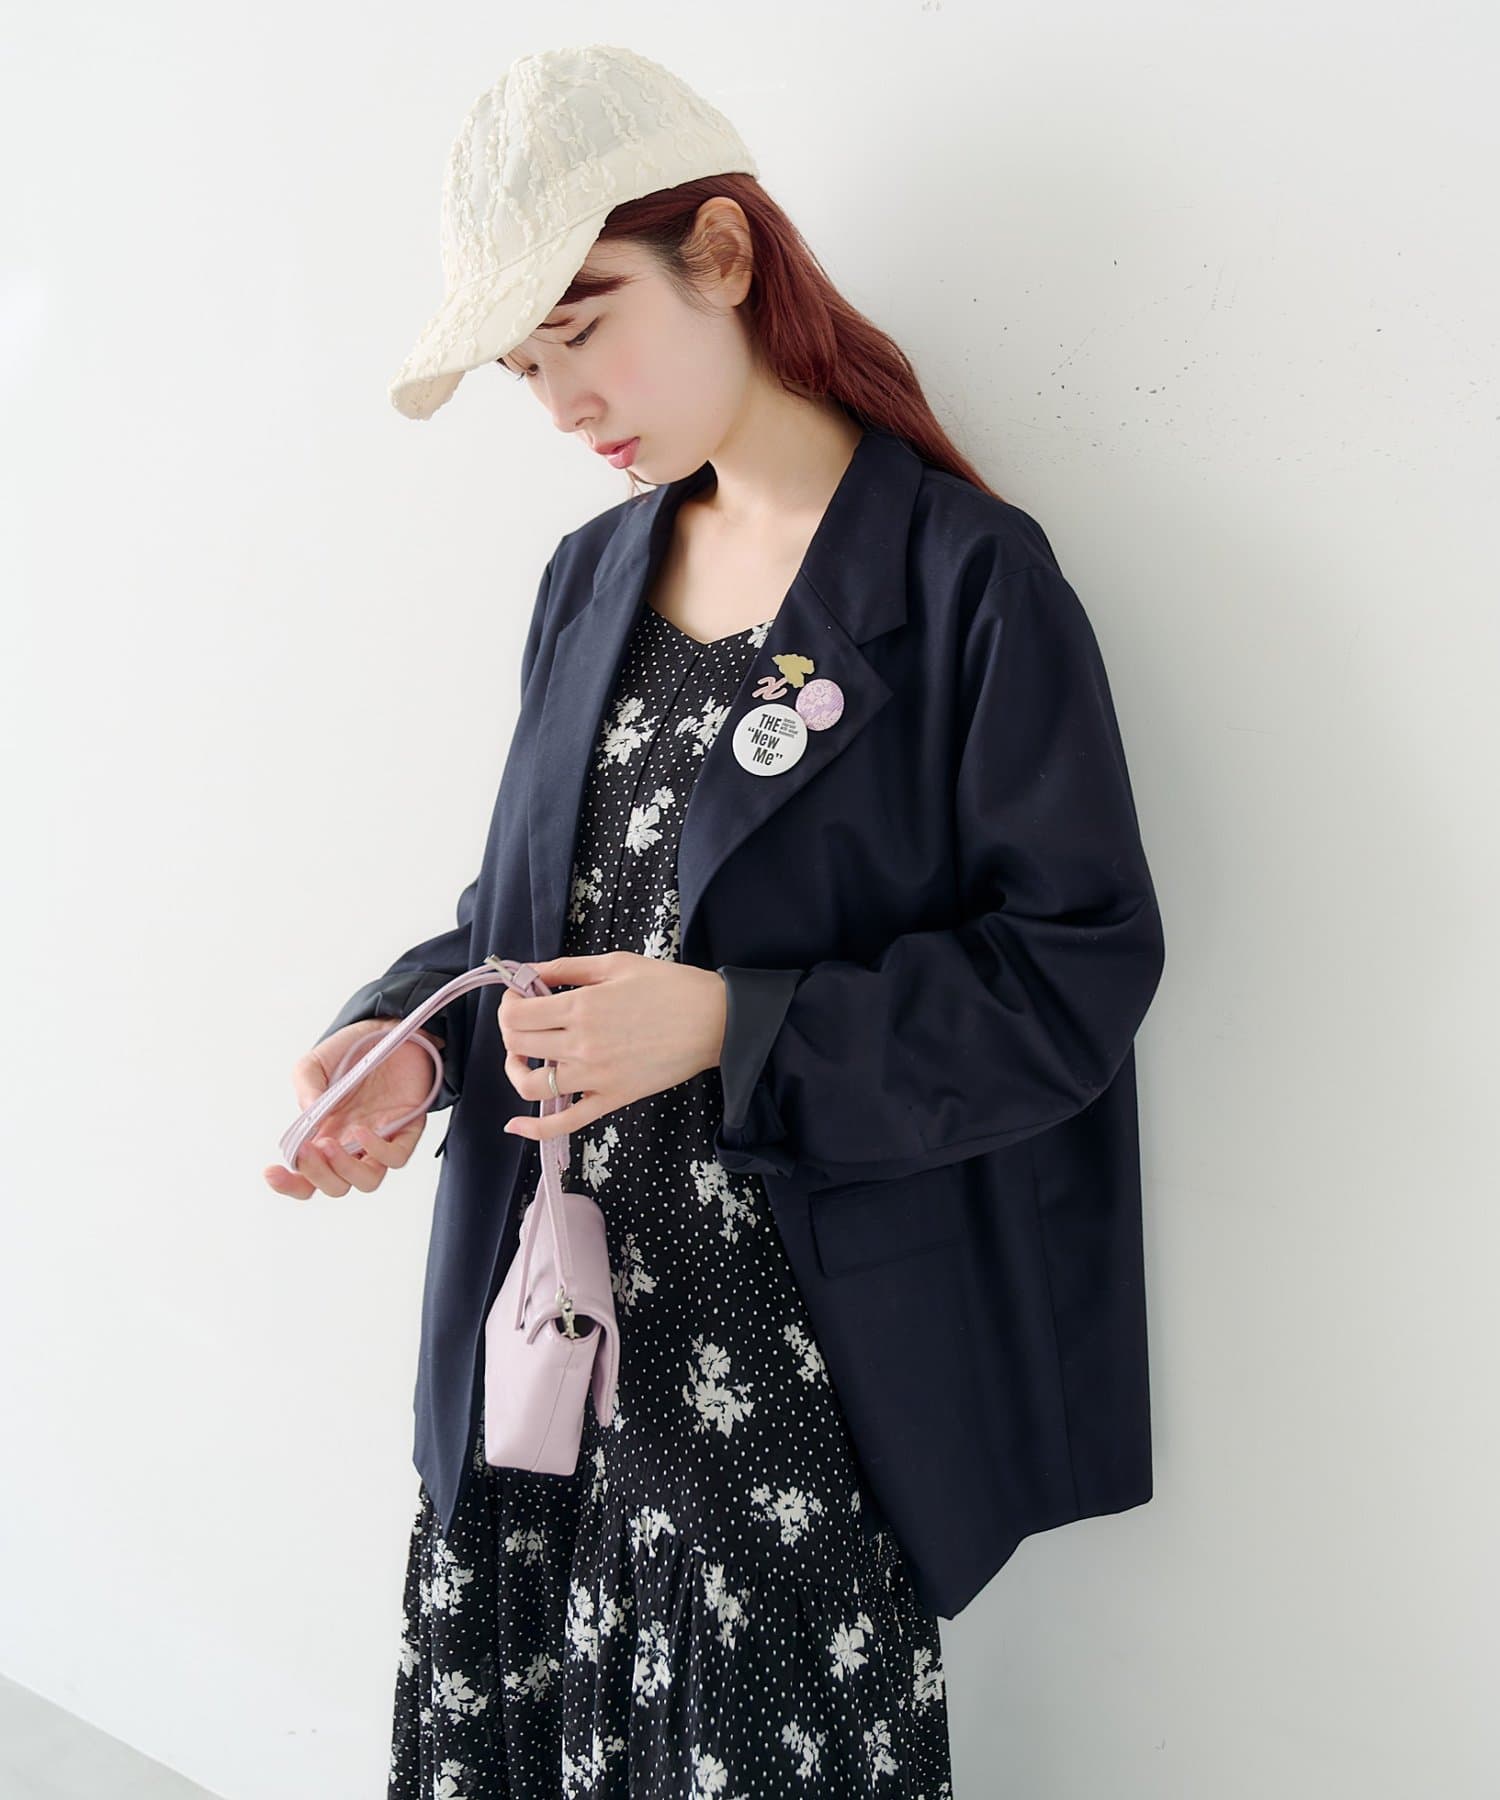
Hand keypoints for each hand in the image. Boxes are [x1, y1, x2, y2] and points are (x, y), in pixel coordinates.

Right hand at [262, 1020, 444, 1200]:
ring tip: (329, 1145)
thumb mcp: (314, 1064)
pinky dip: (378, 1151)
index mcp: (324, 1136)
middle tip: (307, 1149)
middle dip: (317, 1175)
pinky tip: (361, 1131)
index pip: (307, 1177)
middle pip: (335, 1186)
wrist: (387, 1029)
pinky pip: (397, 1157)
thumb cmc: (349, 1052)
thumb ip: (306, 1088)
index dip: (289, 1184)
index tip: (271, 1172)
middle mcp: (352, 1144)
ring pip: (367, 1181)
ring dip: (344, 1170)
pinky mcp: (407, 1128)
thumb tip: (308, 1118)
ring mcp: (380, 1139)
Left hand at [500, 952, 726, 1142]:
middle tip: (526, 1019)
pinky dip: (535, 1128)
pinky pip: (564, 1122)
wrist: (713, 1021)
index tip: (519, 997)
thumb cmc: (669, 987)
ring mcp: (595, 1077)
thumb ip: (566, 967)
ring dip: (516, 1069)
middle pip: (518, 1044)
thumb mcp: (615, 964)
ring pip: (531, 1084)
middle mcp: (581, 1045)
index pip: (516, 1015)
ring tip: (526, 1056)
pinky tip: (516, 1124)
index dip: (508, 1004)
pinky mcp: (611, 1099)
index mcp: (580, 1007)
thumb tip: (527, 971)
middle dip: (511, 1030)